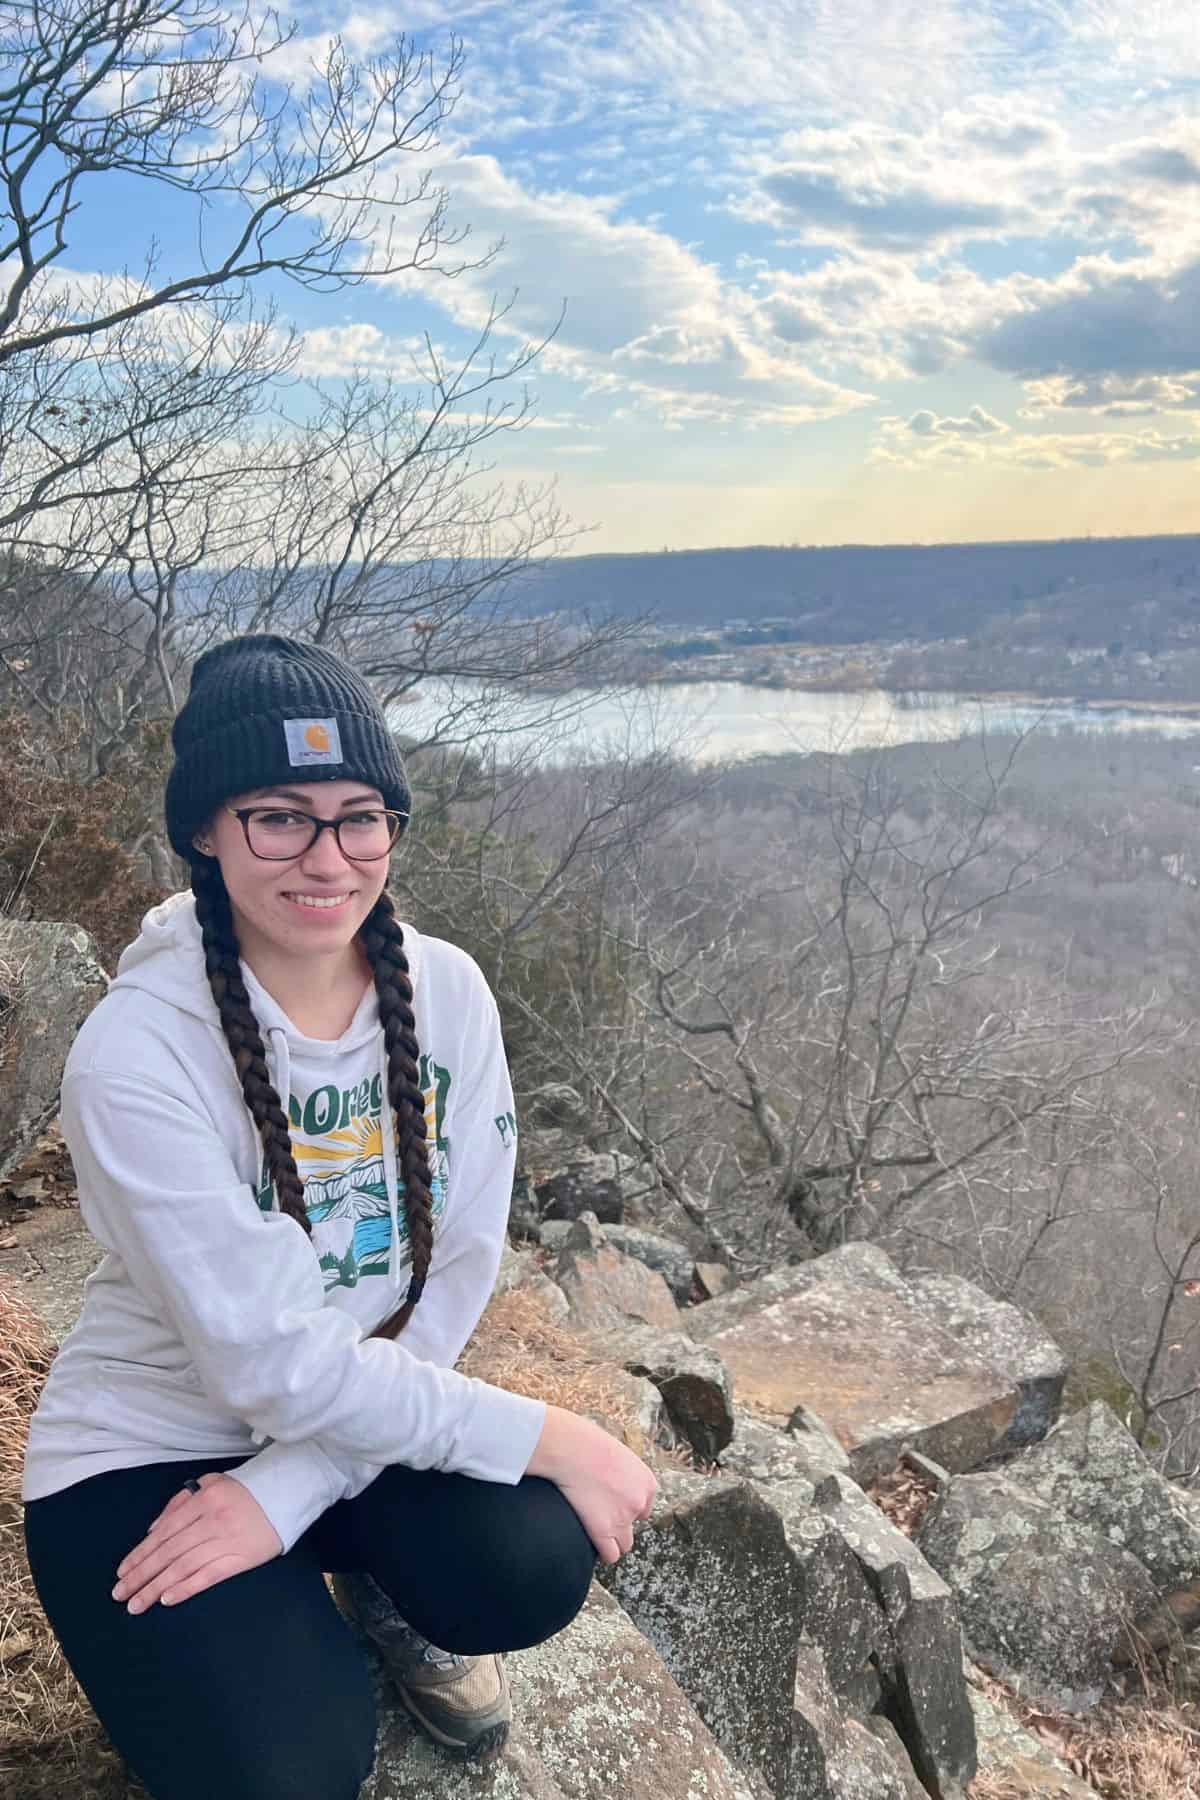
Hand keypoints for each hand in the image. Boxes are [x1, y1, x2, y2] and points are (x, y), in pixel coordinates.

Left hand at [112, 1472, 282, 1612]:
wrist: (288, 1493)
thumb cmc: (245, 1490)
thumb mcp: (211, 1483)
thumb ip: (180, 1503)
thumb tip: (152, 1530)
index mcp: (203, 1500)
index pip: (164, 1532)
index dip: (141, 1554)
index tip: (122, 1573)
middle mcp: (213, 1520)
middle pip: (169, 1552)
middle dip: (141, 1575)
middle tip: (120, 1595)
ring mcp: (228, 1540)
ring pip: (184, 1566)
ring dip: (156, 1587)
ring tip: (136, 1604)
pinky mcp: (243, 1558)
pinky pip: (210, 1575)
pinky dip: (186, 1588)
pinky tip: (167, 1599)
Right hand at [526, 1406, 656, 1564]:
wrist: (569, 1448)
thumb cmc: (585, 1442)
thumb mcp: (615, 1453)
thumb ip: (621, 1472)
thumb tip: (611, 1481)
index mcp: (646, 1482)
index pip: (644, 1506)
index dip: (625, 1505)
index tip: (610, 1501)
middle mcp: (639, 1501)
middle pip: (635, 1525)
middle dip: (621, 1523)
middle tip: (599, 1513)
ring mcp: (623, 1518)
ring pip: (624, 1544)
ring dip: (612, 1539)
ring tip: (593, 1529)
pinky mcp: (603, 1530)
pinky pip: (611, 1555)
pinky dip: (602, 1552)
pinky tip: (589, 1541)